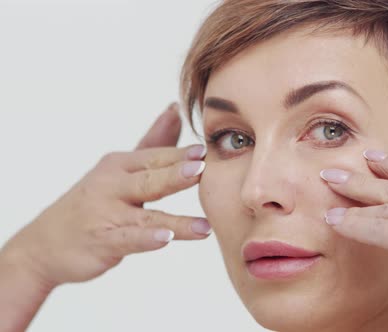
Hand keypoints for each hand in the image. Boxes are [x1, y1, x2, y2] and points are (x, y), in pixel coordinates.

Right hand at [0, 103, 210, 287]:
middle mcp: (111, 185)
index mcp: (120, 165)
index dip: (182, 154)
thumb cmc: (93, 202)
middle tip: (203, 167)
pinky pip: (129, 240)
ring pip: (146, 215)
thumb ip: (153, 141)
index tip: (210, 147)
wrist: (45, 244)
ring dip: (176, 221)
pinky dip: (147, 239)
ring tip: (204, 226)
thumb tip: (175, 108)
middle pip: (150, 178)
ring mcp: (105, 214)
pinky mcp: (102, 241)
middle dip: (176, 172)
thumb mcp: (120, 168)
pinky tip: (166, 240)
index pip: (156, 156)